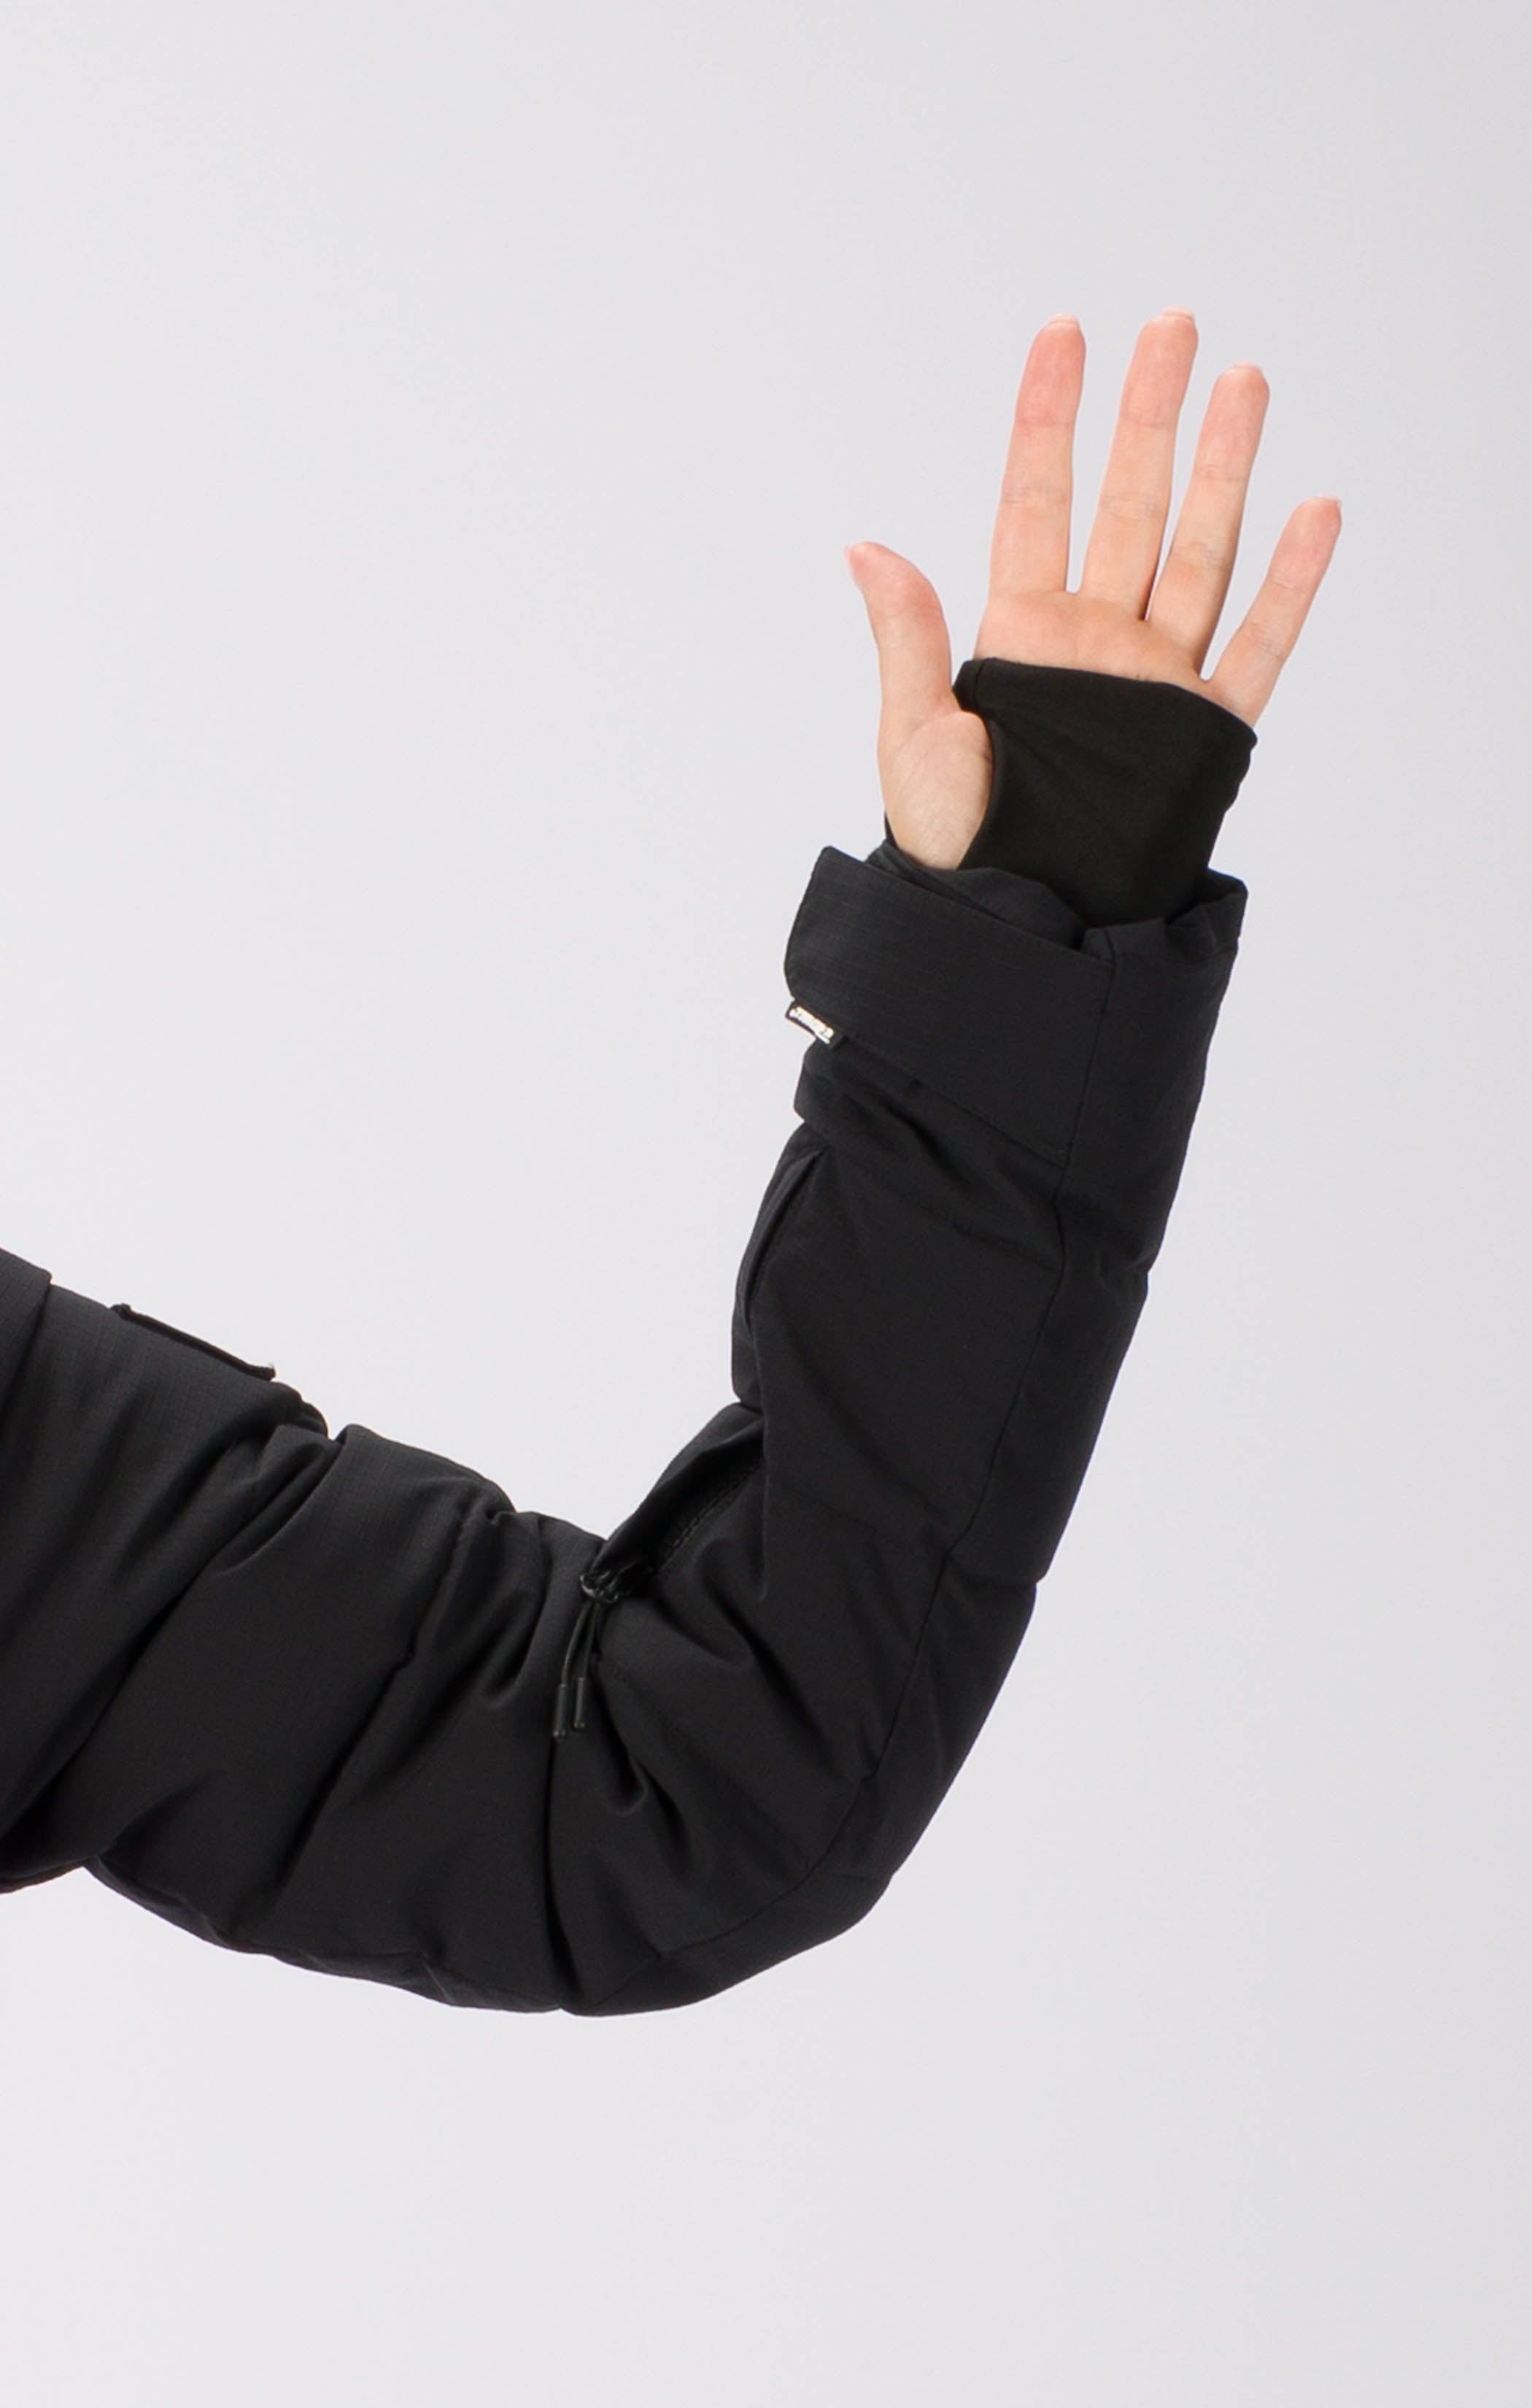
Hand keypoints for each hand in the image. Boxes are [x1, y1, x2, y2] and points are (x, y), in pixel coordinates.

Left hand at [845, 305, 1341, 869]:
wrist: (1016, 920)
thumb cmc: (953, 841)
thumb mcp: (913, 738)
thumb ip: (907, 638)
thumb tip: (863, 547)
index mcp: (1019, 632)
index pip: (1036, 499)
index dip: (1048, 417)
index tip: (1063, 334)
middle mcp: (1094, 640)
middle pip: (1130, 502)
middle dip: (1150, 413)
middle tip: (1173, 325)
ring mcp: (1153, 679)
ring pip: (1199, 551)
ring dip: (1224, 469)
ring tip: (1243, 383)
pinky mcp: (1200, 731)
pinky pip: (1257, 646)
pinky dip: (1289, 584)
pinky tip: (1312, 512)